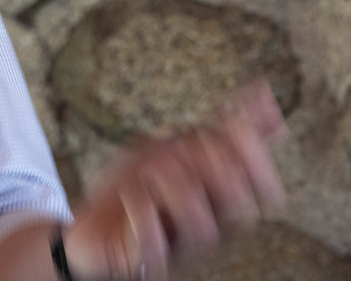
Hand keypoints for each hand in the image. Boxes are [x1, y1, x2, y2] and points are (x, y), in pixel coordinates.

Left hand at [63, 83, 287, 279]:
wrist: (87, 228)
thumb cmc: (134, 188)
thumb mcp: (169, 148)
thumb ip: (213, 129)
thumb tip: (263, 91)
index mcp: (219, 201)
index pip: (262, 187)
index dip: (256, 156)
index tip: (233, 124)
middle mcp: (209, 226)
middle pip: (240, 204)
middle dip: (215, 166)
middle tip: (185, 148)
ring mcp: (180, 246)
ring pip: (202, 223)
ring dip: (174, 185)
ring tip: (149, 173)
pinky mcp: (146, 259)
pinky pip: (153, 240)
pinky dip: (142, 210)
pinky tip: (131, 196)